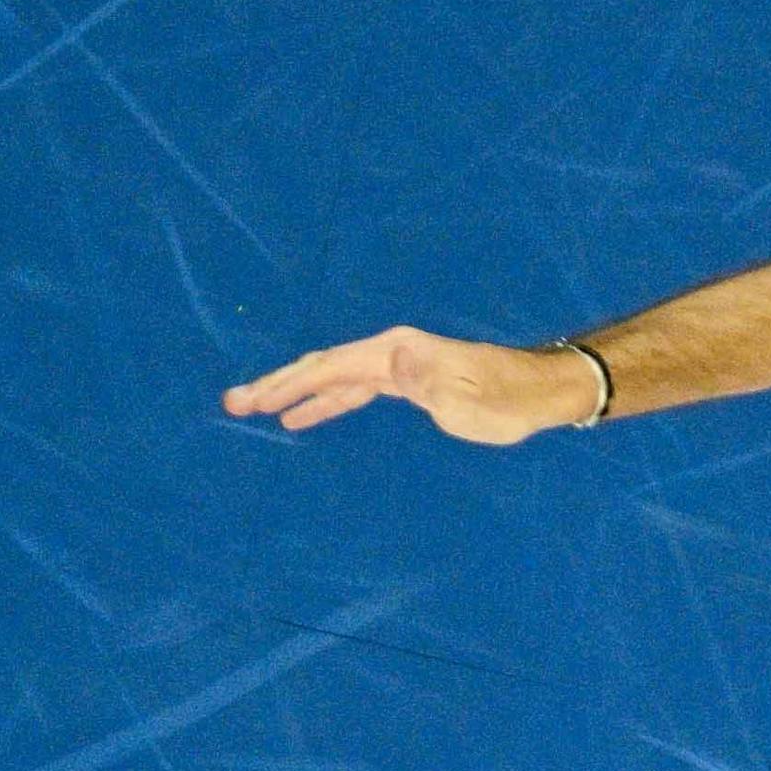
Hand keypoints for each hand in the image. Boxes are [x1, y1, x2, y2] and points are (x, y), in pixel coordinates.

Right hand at [221, 326, 582, 444]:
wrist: (536, 394)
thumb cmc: (505, 400)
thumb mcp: (466, 395)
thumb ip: (425, 379)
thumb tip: (391, 356)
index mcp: (397, 352)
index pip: (330, 367)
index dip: (288, 384)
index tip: (252, 401)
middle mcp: (392, 353)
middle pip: (322, 367)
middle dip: (278, 384)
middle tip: (233, 402)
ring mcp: (398, 366)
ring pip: (333, 379)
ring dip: (294, 394)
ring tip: (253, 409)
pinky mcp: (406, 384)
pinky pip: (351, 392)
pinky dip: (324, 403)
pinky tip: (302, 418)